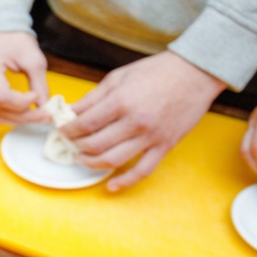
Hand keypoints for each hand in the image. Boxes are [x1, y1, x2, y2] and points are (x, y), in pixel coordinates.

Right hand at [0, 31, 49, 123]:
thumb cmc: (14, 39)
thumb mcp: (33, 59)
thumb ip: (40, 85)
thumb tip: (45, 108)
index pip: (1, 96)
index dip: (22, 103)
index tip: (37, 96)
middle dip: (24, 117)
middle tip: (45, 115)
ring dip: (16, 120)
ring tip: (36, 116)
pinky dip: (7, 115)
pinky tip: (23, 112)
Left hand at [60, 51, 225, 191]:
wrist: (194, 73)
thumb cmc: (155, 71)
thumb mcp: (117, 77)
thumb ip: (92, 98)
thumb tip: (70, 111)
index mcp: (121, 101)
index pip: (85, 124)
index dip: (69, 130)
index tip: (62, 130)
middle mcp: (135, 122)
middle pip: (96, 144)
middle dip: (77, 146)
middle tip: (69, 143)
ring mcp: (151, 136)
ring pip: (114, 160)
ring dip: (92, 163)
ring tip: (82, 159)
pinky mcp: (165, 146)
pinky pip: (143, 170)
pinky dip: (126, 181)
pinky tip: (112, 186)